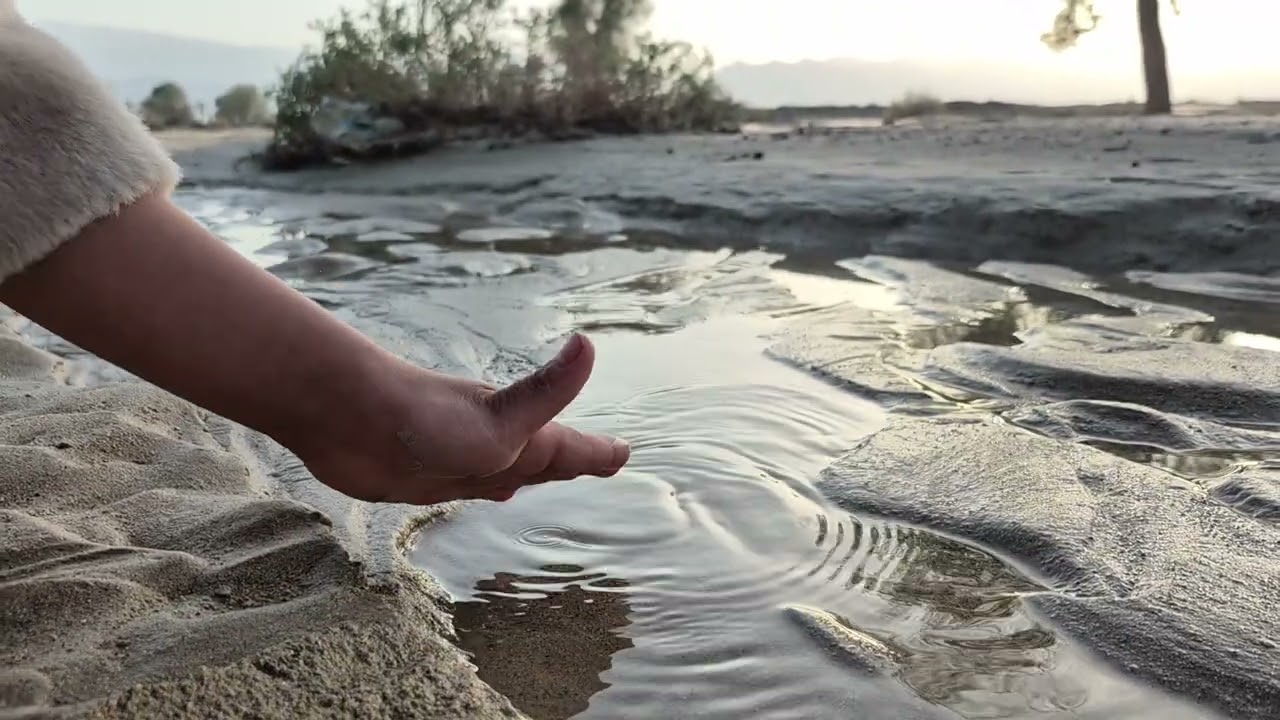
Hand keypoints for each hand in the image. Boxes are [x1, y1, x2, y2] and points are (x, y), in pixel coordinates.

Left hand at [290, 333, 630, 504]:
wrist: (345, 418)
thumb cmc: (425, 420)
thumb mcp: (500, 417)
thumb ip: (547, 391)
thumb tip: (588, 343)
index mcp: (521, 436)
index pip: (571, 448)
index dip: (597, 454)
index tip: (624, 454)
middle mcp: (497, 443)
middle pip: (545, 457)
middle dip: (572, 461)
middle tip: (599, 462)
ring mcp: (462, 456)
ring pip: (509, 469)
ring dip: (531, 474)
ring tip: (543, 477)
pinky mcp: (426, 473)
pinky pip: (471, 483)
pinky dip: (490, 485)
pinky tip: (482, 487)